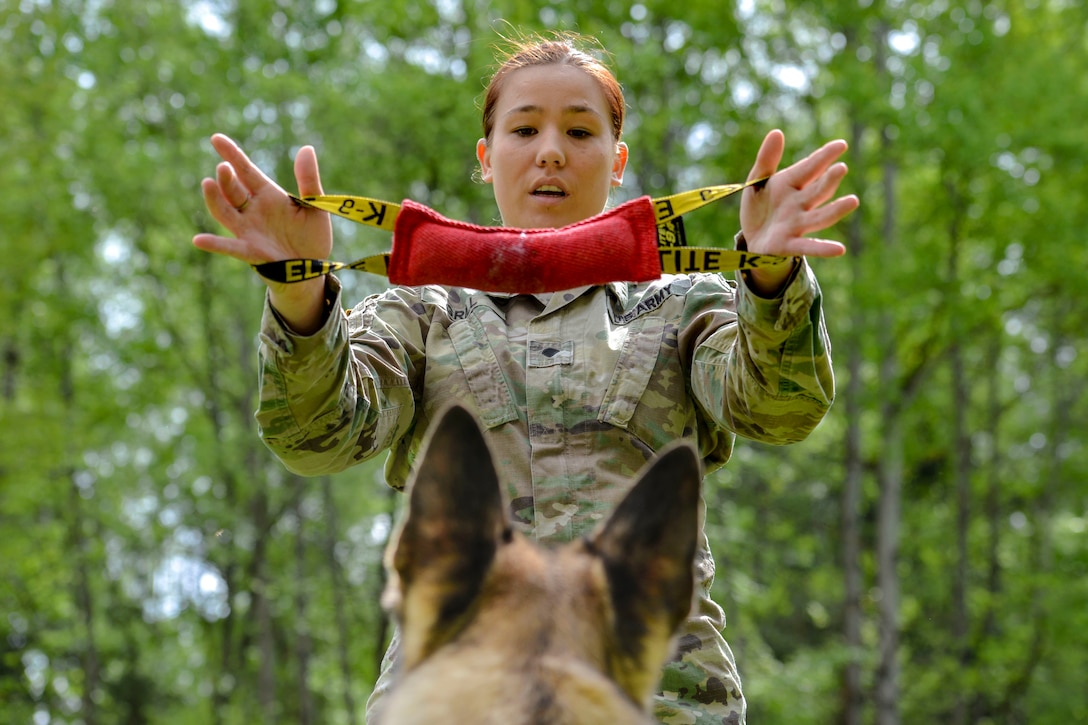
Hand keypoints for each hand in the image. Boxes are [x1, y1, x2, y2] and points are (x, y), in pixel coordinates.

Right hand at [193, 133, 332, 332]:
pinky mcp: (250, 251)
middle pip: (233, 189)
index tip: (216, 138)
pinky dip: (214, 244)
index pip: (246, 170)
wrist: (312, 269)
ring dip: (215, 199)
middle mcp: (253, 210)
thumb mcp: (315, 206)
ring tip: (208, 184)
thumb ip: (309, 180)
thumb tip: (306, 148)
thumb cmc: (311, 236)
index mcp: (268, 195)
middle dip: (227, 178)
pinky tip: (199, 240)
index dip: (232, 154)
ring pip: (225, 212)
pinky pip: (229, 247)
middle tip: (224, 168)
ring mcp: (248, 230)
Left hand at [740, 130, 858, 293]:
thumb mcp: (757, 181)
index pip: (810, 168)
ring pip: (819, 217)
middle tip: (841, 168)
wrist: (751, 239)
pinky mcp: (788, 244)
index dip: (824, 157)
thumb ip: (766, 159)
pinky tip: (840, 249)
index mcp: (791, 184)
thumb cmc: (759, 207)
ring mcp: (796, 224)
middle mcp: (799, 203)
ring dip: (835, 210)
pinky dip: (823, 248)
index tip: (841, 145)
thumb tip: (777, 132)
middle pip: (817, 191)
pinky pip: (807, 246)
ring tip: (853, 201)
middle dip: (828, 180)